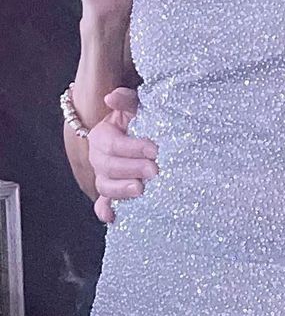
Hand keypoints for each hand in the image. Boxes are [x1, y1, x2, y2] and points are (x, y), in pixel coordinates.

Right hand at [87, 87, 156, 223]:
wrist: (145, 135)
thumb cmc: (141, 120)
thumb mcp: (136, 107)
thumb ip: (127, 101)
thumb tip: (111, 97)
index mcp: (103, 135)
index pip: (112, 143)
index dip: (132, 147)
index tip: (154, 150)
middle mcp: (99, 157)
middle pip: (107, 166)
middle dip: (131, 169)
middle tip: (154, 171)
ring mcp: (104, 176)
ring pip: (104, 186)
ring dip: (120, 190)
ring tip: (140, 190)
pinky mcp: (111, 192)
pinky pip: (104, 204)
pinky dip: (106, 211)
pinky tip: (112, 218)